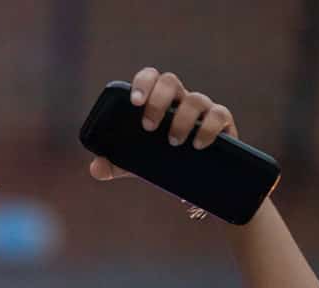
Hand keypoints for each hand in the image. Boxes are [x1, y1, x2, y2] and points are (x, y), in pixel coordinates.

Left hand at [89, 66, 239, 180]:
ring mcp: (202, 109)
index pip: (149, 78)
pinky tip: (197, 144)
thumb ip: (113, 164)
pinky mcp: (222, 123)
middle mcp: (179, 99)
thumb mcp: (133, 164)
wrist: (191, 178)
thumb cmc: (159, 161)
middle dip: (158, 100)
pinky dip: (208, 128)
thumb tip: (96, 168)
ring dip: (182, 119)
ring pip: (195, 98)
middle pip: (170, 81)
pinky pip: (219, 115)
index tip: (134, 102)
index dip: (142, 84)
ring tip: (173, 141)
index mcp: (156, 101)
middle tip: (148, 127)